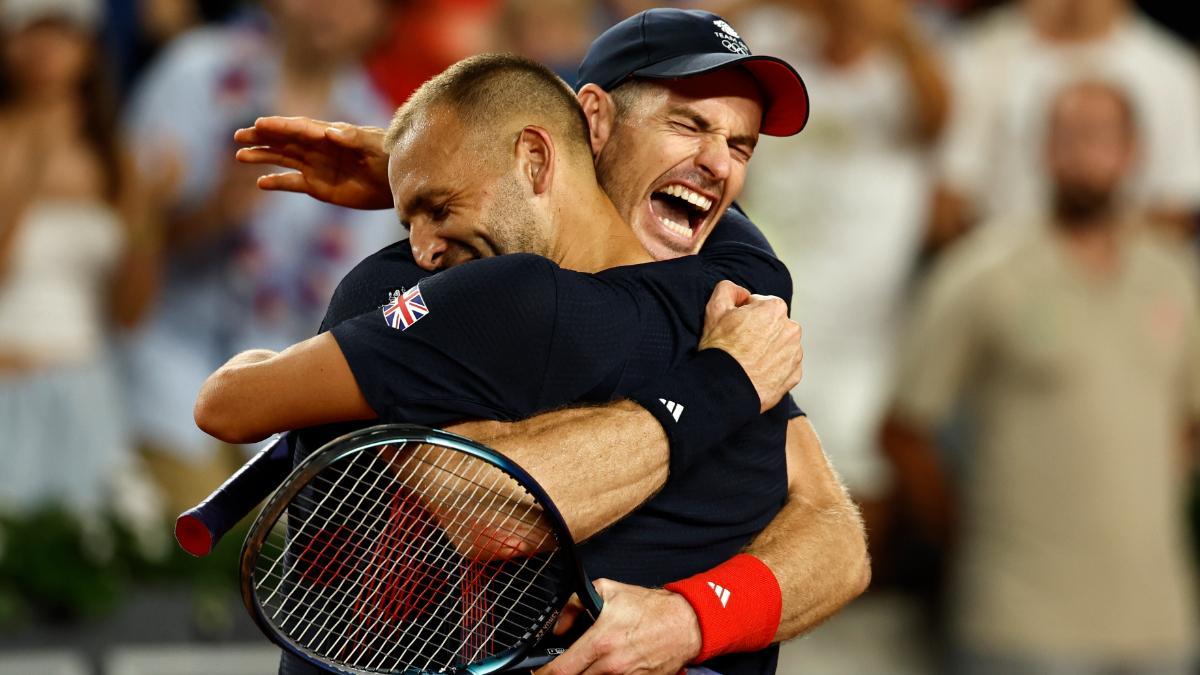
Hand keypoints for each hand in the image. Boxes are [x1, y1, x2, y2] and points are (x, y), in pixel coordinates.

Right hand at [233, 116, 392, 209]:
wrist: (398, 182)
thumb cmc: (389, 157)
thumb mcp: (373, 146)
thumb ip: (353, 138)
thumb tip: (330, 132)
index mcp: (329, 135)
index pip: (299, 128)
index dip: (280, 126)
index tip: (260, 124)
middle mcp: (318, 148)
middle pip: (284, 141)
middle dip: (262, 137)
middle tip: (239, 135)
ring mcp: (316, 167)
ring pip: (283, 159)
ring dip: (262, 156)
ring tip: (240, 155)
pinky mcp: (319, 187)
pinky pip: (293, 183)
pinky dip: (277, 183)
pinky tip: (261, 183)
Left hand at [536, 579, 700, 674]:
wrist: (685, 623)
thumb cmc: (649, 608)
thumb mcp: (608, 590)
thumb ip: (575, 604)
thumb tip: (558, 625)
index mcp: (600, 642)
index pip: (561, 671)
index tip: (538, 673)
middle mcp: (611, 666)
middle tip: (564, 667)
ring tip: (587, 665)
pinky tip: (606, 668)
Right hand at [699, 280, 802, 412]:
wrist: (726, 388)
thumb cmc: (721, 350)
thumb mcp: (715, 309)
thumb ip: (729, 289)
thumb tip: (741, 293)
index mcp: (775, 309)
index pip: (760, 304)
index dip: (744, 314)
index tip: (735, 328)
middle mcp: (791, 329)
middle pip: (773, 324)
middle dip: (760, 330)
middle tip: (740, 345)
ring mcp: (795, 353)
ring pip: (780, 344)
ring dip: (768, 348)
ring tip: (748, 360)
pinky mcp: (794, 374)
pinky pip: (785, 365)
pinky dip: (774, 367)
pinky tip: (757, 371)